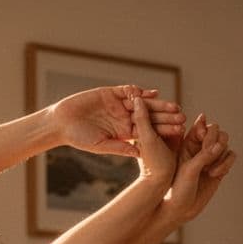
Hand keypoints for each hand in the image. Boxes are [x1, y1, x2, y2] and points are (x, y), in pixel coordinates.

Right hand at [49, 85, 184, 157]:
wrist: (60, 123)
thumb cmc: (78, 138)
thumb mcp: (100, 145)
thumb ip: (120, 147)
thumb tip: (139, 152)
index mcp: (123, 131)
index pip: (147, 130)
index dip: (162, 130)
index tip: (178, 132)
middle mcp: (123, 117)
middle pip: (149, 116)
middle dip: (165, 116)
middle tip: (182, 117)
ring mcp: (117, 104)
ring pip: (142, 103)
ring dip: (157, 104)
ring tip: (173, 106)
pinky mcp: (110, 93)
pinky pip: (127, 91)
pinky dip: (138, 92)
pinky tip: (151, 93)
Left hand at [130, 96, 176, 184]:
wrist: (161, 181)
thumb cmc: (151, 162)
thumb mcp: (146, 139)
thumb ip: (142, 119)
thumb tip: (137, 98)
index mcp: (136, 128)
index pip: (144, 110)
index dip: (154, 104)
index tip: (162, 100)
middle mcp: (147, 129)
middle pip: (158, 114)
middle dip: (168, 112)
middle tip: (178, 109)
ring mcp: (159, 133)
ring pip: (168, 120)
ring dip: (175, 119)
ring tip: (183, 119)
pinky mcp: (171, 137)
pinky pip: (176, 127)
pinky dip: (180, 125)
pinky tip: (186, 125)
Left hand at [161, 114, 235, 223]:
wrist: (180, 210)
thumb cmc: (177, 190)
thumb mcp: (188, 169)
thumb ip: (204, 155)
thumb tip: (219, 144)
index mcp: (186, 144)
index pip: (202, 126)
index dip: (205, 130)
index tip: (201, 137)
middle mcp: (199, 149)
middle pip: (217, 131)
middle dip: (215, 141)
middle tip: (209, 153)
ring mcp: (210, 158)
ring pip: (225, 144)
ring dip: (220, 155)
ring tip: (209, 170)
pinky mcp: (220, 168)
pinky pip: (231, 156)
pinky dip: (227, 163)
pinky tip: (215, 174)